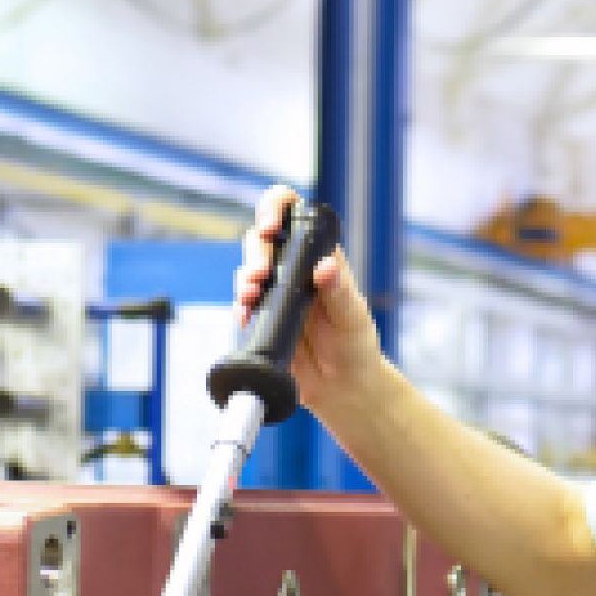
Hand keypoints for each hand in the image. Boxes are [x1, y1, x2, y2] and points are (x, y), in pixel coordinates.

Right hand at [234, 185, 382, 418]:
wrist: (341, 387)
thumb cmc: (356, 347)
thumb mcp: (354, 318)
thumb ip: (339, 292)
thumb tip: (325, 267)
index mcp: (321, 255)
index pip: (295, 213)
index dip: (276, 208)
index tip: (270, 226)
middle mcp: (296, 267)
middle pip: (263, 239)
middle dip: (256, 253)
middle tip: (259, 276)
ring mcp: (277, 290)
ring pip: (249, 268)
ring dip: (244, 280)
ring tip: (249, 299)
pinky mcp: (263, 314)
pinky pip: (243, 303)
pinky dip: (240, 308)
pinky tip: (244, 319)